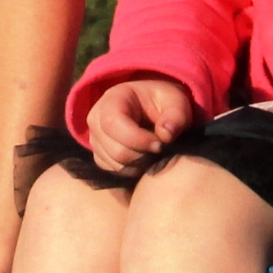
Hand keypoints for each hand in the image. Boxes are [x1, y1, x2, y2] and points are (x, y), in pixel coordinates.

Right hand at [84, 78, 198, 172]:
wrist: (154, 110)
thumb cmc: (164, 104)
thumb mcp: (176, 102)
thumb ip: (176, 116)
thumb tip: (166, 134)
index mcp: (112, 99)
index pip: (113, 123)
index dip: (138, 139)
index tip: (160, 145)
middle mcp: (96, 120)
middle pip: (114, 150)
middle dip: (142, 156)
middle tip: (161, 152)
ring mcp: (96, 140)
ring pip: (115, 165)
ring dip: (139, 166)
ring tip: (154, 155)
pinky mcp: (100, 157)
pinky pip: (114, 173)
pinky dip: (133, 172)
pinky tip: (146, 161)